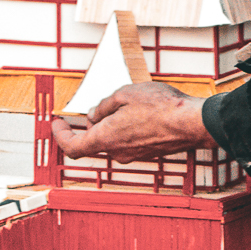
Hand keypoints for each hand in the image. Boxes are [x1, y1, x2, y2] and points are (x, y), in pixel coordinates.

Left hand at [50, 82, 209, 162]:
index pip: (72, 147)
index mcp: (105, 139)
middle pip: (94, 142)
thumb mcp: (124, 94)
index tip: (57, 124)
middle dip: (89, 126)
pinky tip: (138, 113)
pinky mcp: (149, 153)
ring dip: (111, 125)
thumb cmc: (160, 107)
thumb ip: (103, 106)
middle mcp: (117, 152)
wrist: (192, 123)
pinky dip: (126, 129)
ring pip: (113, 140)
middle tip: (89, 110)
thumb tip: (93, 115)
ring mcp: (134, 155)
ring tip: (121, 105)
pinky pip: (129, 142)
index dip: (61, 136)